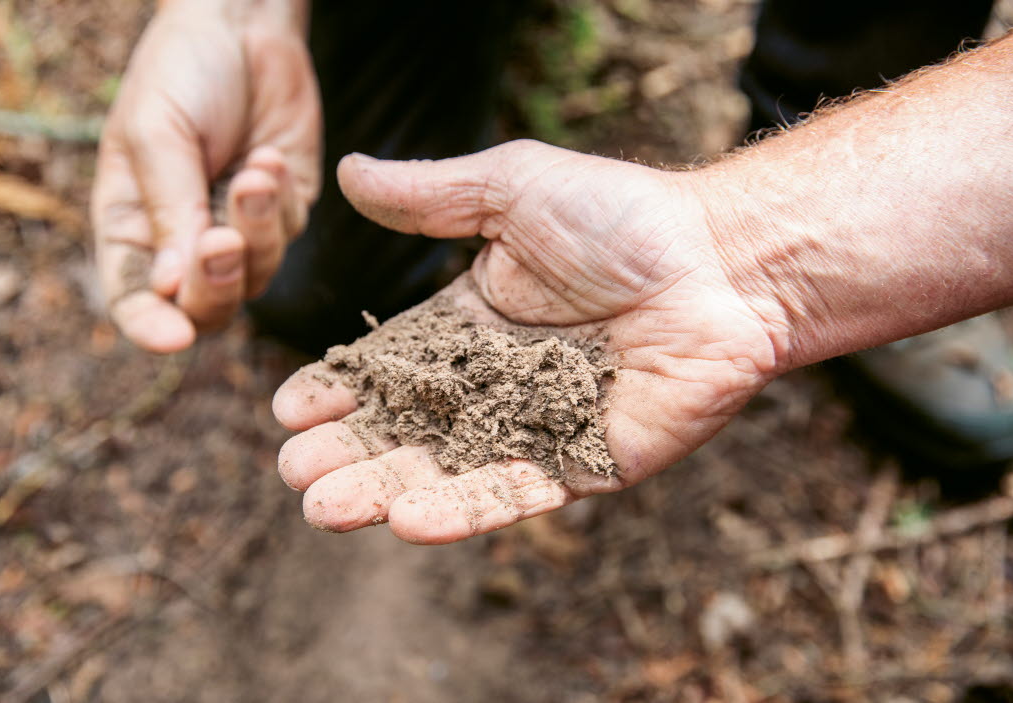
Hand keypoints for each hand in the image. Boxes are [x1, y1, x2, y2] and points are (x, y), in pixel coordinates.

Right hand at [92, 0, 320, 352]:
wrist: (242, 29)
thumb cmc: (182, 75)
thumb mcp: (157, 133)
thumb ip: (169, 208)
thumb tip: (170, 287)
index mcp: (133, 226)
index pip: (135, 299)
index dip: (150, 326)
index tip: (173, 337)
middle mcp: (186, 240)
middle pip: (205, 305)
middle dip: (215, 282)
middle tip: (221, 240)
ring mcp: (242, 230)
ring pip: (257, 275)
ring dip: (257, 229)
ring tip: (254, 173)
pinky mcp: (286, 212)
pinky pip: (290, 231)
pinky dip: (281, 199)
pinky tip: (269, 156)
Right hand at [273, 140, 789, 543]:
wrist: (723, 261)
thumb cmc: (622, 219)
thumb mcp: (511, 191)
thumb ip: (429, 197)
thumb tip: (347, 172)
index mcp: (474, 325)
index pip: (393, 367)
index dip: (342, 389)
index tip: (290, 409)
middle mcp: (499, 384)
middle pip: (411, 429)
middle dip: (351, 453)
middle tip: (297, 474)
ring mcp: (541, 429)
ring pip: (451, 470)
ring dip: (388, 493)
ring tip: (327, 510)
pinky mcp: (587, 464)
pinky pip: (520, 493)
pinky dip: (466, 509)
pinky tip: (409, 520)